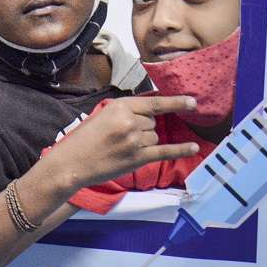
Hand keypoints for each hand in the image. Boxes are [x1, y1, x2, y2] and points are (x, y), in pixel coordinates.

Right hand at [41, 96, 201, 191]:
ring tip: (121, 148)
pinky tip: (194, 148)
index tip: (192, 102)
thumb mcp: (103, 115)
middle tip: (120, 137)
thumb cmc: (84, 139)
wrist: (72, 163)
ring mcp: (135, 141)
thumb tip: (151, 113)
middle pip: (152, 123)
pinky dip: (181, 150)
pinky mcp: (137, 158)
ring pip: (154, 138)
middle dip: (142, 128)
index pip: (154, 103)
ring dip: (144, 142)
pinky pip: (164, 151)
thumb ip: (126, 111)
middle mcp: (130, 122)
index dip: (175, 103)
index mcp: (120, 106)